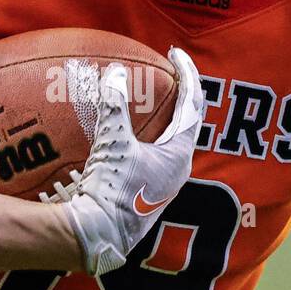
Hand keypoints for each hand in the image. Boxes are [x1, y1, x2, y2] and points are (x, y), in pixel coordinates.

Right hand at [42, 48, 203, 275]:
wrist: (97, 236)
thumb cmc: (110, 191)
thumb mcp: (112, 144)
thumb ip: (114, 106)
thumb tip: (116, 73)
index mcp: (179, 155)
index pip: (193, 105)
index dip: (188, 75)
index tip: (176, 53)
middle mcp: (178, 169)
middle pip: (188, 122)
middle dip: (181, 95)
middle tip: (169, 72)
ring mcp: (163, 183)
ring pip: (172, 140)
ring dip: (165, 117)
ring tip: (152, 97)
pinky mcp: (146, 191)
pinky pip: (153, 153)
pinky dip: (146, 135)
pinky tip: (127, 132)